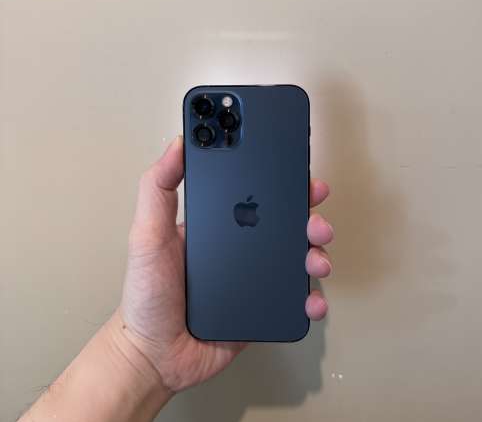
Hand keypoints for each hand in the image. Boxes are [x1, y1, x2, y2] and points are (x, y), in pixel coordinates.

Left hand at [118, 136, 333, 392]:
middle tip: (316, 221)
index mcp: (218, 225)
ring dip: (316, 254)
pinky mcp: (262, 309)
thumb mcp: (147, 234)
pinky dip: (311, 299)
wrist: (155, 355)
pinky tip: (312, 300)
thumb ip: (158, 189)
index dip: (281, 184)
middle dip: (308, 218)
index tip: (300, 175)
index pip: (255, 195)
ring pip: (296, 259)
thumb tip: (177, 144)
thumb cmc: (147, 294)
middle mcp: (240, 247)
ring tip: (317, 260)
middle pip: (284, 225)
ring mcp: (254, 278)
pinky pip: (293, 299)